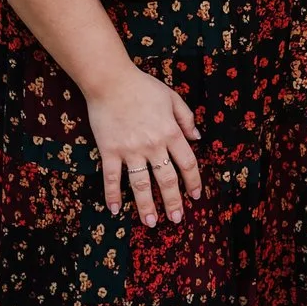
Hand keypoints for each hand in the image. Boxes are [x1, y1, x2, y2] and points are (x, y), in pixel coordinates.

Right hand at [85, 65, 202, 226]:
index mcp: (171, 133)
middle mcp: (153, 145)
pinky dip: (112, 194)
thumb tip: (197, 139)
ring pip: (140, 184)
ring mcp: (130, 150)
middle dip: (173, 201)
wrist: (112, 82)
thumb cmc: (144, 88)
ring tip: (150, 223)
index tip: (195, 196)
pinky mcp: (109, 151)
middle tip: (176, 219)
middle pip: (166, 179)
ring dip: (146, 205)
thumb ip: (186, 119)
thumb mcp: (173, 98)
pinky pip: (111, 177)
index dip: (193, 181)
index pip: (187, 163)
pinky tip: (115, 209)